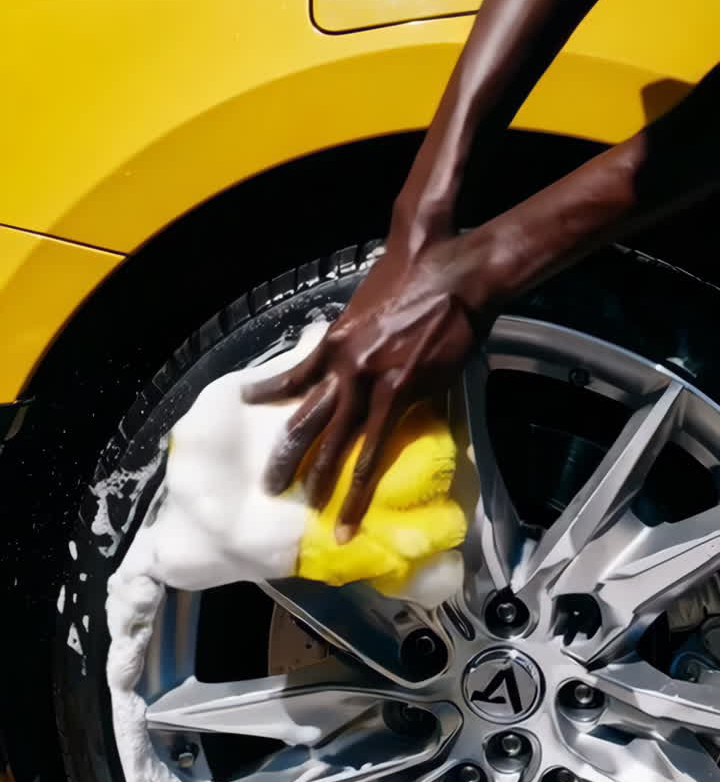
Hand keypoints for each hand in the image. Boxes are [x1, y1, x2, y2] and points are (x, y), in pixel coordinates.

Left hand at [244, 234, 484, 540]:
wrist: (458, 273)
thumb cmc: (424, 276)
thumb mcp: (375, 305)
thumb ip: (364, 337)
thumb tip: (368, 357)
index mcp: (334, 340)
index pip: (293, 377)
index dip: (268, 394)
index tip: (249, 406)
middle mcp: (342, 364)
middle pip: (303, 420)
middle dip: (284, 458)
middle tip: (269, 487)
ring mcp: (367, 381)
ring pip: (332, 442)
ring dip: (319, 479)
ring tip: (308, 507)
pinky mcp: (398, 393)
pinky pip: (372, 448)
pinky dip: (359, 482)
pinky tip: (350, 503)